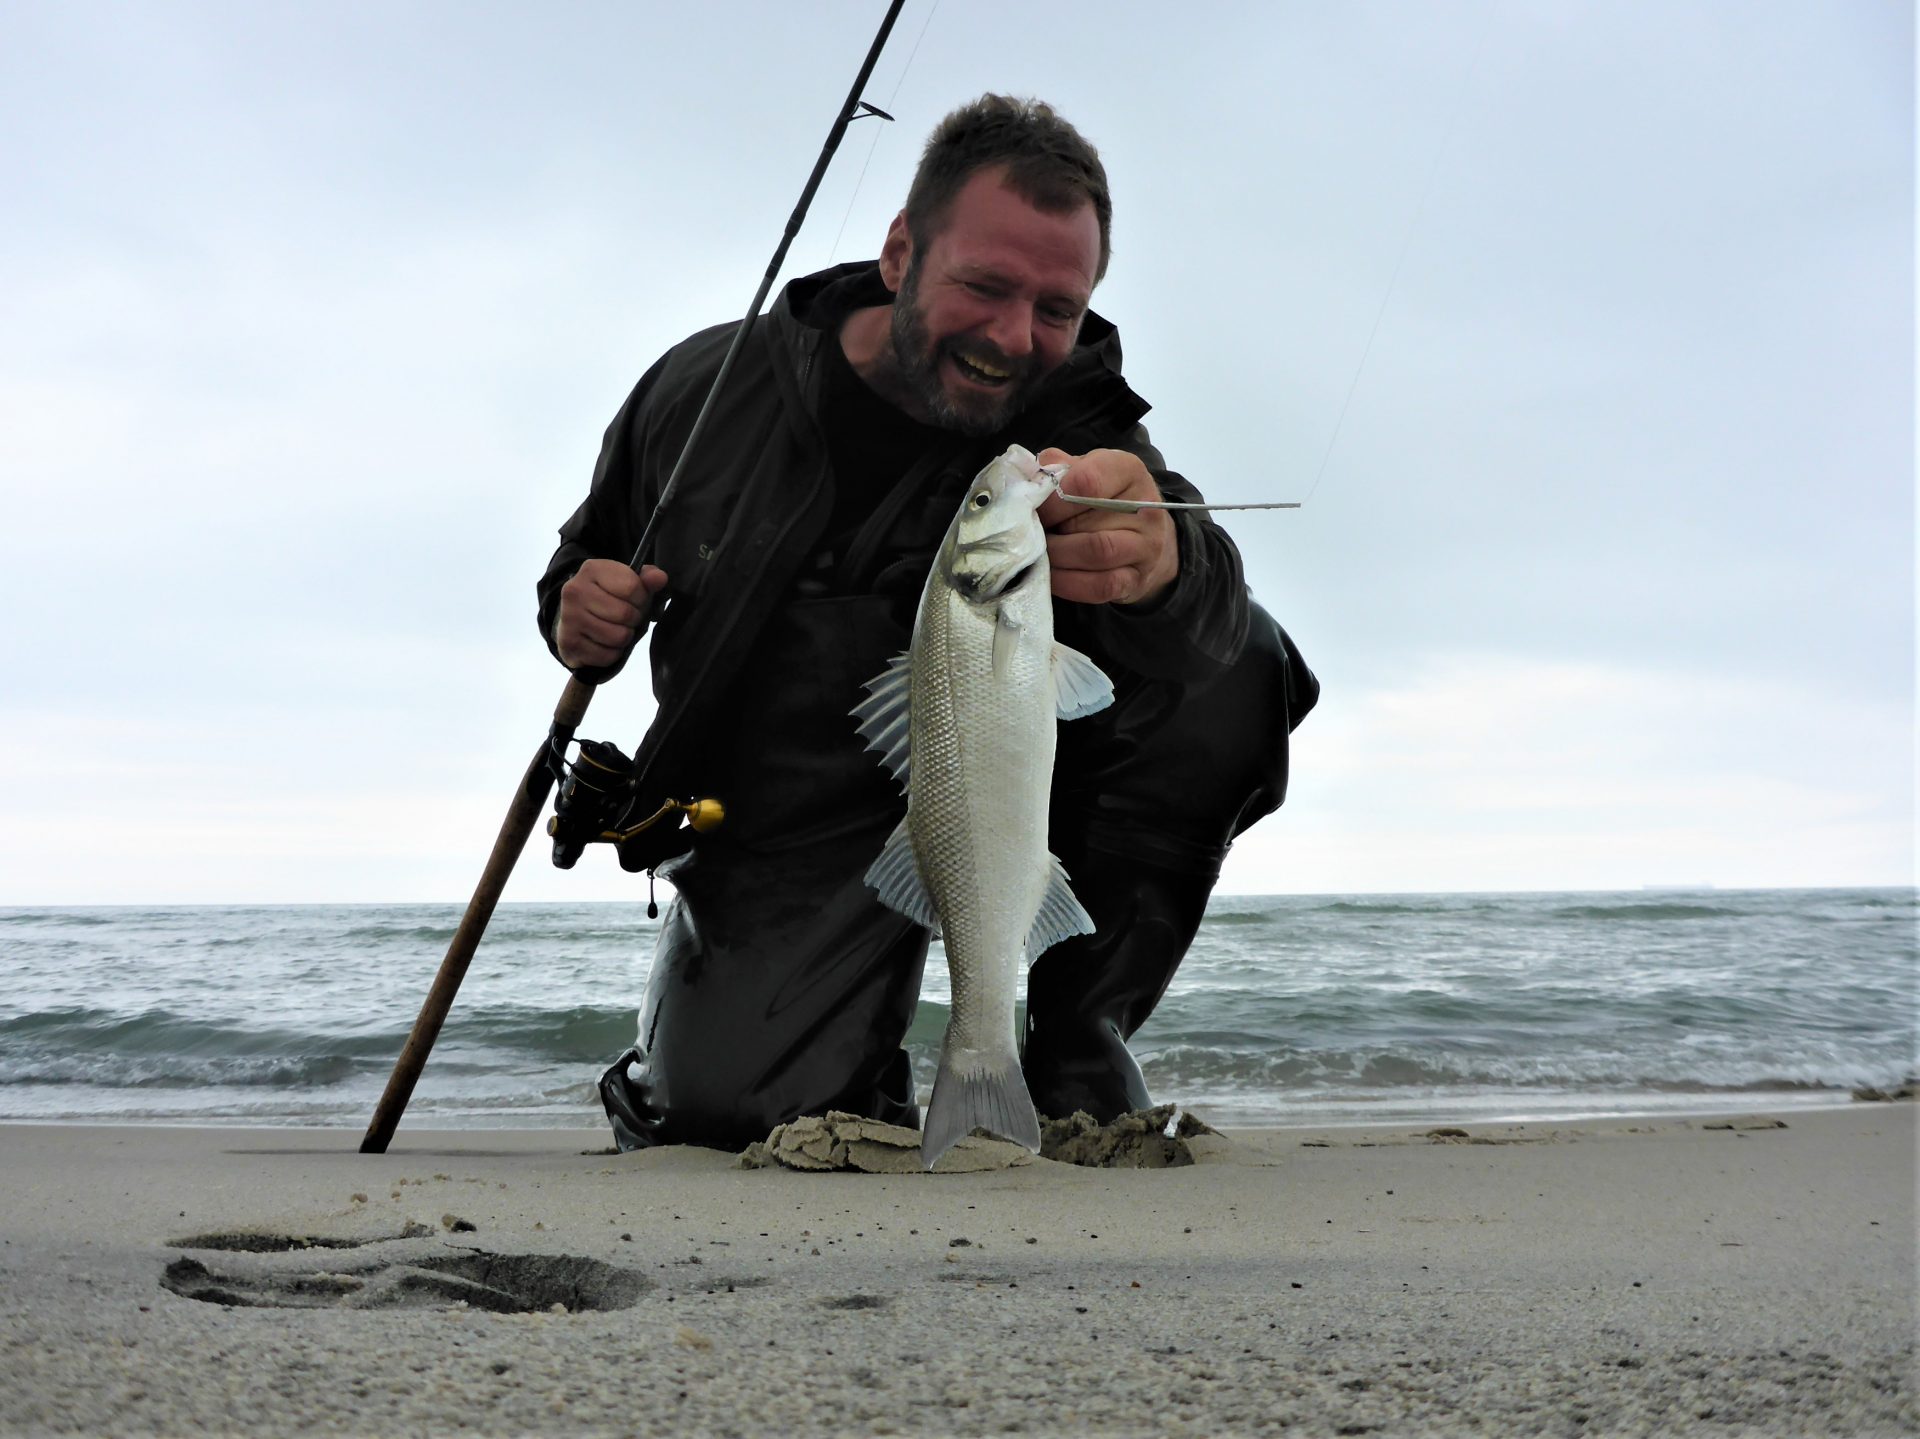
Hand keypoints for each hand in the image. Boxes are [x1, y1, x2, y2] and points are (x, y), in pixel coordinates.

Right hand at [555, 559, 667, 669]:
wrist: (575, 615)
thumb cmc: (608, 596)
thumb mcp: (628, 580)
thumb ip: (647, 578)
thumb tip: (660, 578)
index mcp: (592, 569)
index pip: (632, 587)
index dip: (642, 598)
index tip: (636, 600)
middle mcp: (575, 591)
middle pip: (625, 614)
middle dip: (634, 619)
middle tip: (627, 618)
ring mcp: (569, 617)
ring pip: (618, 637)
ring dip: (625, 637)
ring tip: (617, 629)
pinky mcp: (568, 643)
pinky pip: (607, 655)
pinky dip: (613, 653)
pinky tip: (605, 642)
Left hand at [1035, 447, 1178, 605]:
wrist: (1146, 537)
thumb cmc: (1105, 498)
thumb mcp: (1085, 471)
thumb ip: (1056, 470)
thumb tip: (1026, 478)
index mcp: (1128, 470)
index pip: (1086, 482)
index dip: (1051, 500)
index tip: (1030, 510)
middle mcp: (1145, 507)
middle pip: (1085, 521)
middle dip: (1048, 531)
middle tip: (1026, 536)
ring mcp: (1146, 545)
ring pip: (1095, 552)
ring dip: (1057, 556)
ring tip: (1038, 553)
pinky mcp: (1137, 579)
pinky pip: (1099, 586)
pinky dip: (1067, 583)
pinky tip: (1051, 575)